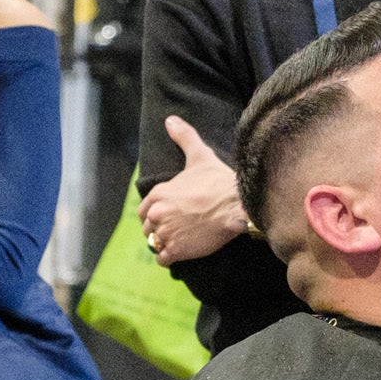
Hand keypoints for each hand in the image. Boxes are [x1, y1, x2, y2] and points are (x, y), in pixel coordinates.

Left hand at [142, 117, 248, 264]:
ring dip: (165, 244)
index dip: (154, 214)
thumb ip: (183, 137)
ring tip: (181, 240)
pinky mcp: (176, 250)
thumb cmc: (218, 180)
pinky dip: (169, 258)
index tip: (168, 215)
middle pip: (148, 229)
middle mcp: (157, 214)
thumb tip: (170, 120)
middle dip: (160, 229)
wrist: (236, 205)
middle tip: (178, 228)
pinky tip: (181, 252)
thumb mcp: (199, 155)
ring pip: (155, 244)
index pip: (144, 211)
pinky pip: (163, 259)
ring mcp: (165, 233)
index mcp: (158, 194)